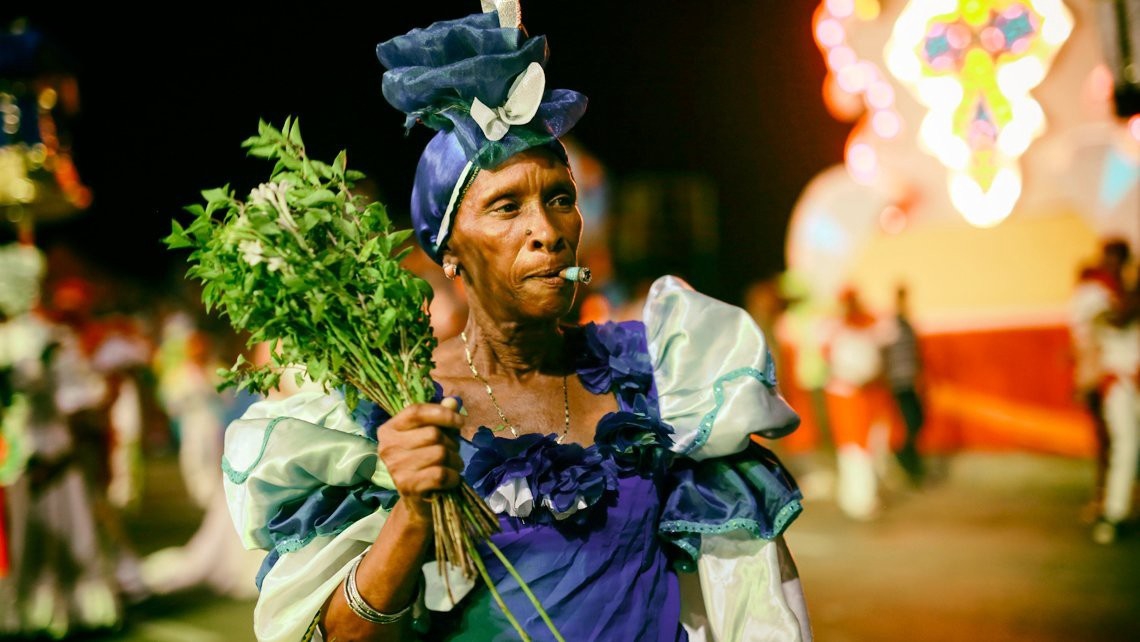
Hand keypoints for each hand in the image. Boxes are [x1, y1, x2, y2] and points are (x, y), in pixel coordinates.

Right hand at [377, 397, 464, 523]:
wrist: (418, 503)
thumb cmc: (426, 463)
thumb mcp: (432, 437)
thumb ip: (441, 418)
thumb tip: (453, 401)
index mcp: (389, 430)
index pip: (416, 412)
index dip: (442, 413)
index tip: (460, 421)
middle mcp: (387, 447)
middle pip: (433, 434)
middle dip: (452, 443)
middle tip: (452, 452)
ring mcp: (395, 468)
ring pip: (440, 453)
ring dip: (455, 460)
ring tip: (452, 466)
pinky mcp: (408, 486)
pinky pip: (441, 474)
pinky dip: (453, 477)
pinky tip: (451, 480)